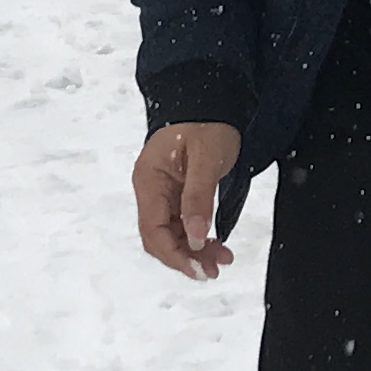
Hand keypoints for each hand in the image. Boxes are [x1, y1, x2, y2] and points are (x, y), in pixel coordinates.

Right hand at [135, 120, 241, 279]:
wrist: (211, 100)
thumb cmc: (207, 124)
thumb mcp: (207, 159)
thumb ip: (198, 198)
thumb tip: (194, 238)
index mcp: (149, 180)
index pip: (153, 230)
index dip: (174, 254)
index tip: (199, 268)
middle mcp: (150, 189)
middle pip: (159, 237)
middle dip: (184, 257)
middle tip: (214, 270)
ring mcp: (161, 192)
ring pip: (171, 234)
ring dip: (193, 250)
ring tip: (222, 260)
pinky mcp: (176, 193)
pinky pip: (181, 224)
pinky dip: (197, 237)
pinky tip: (215, 245)